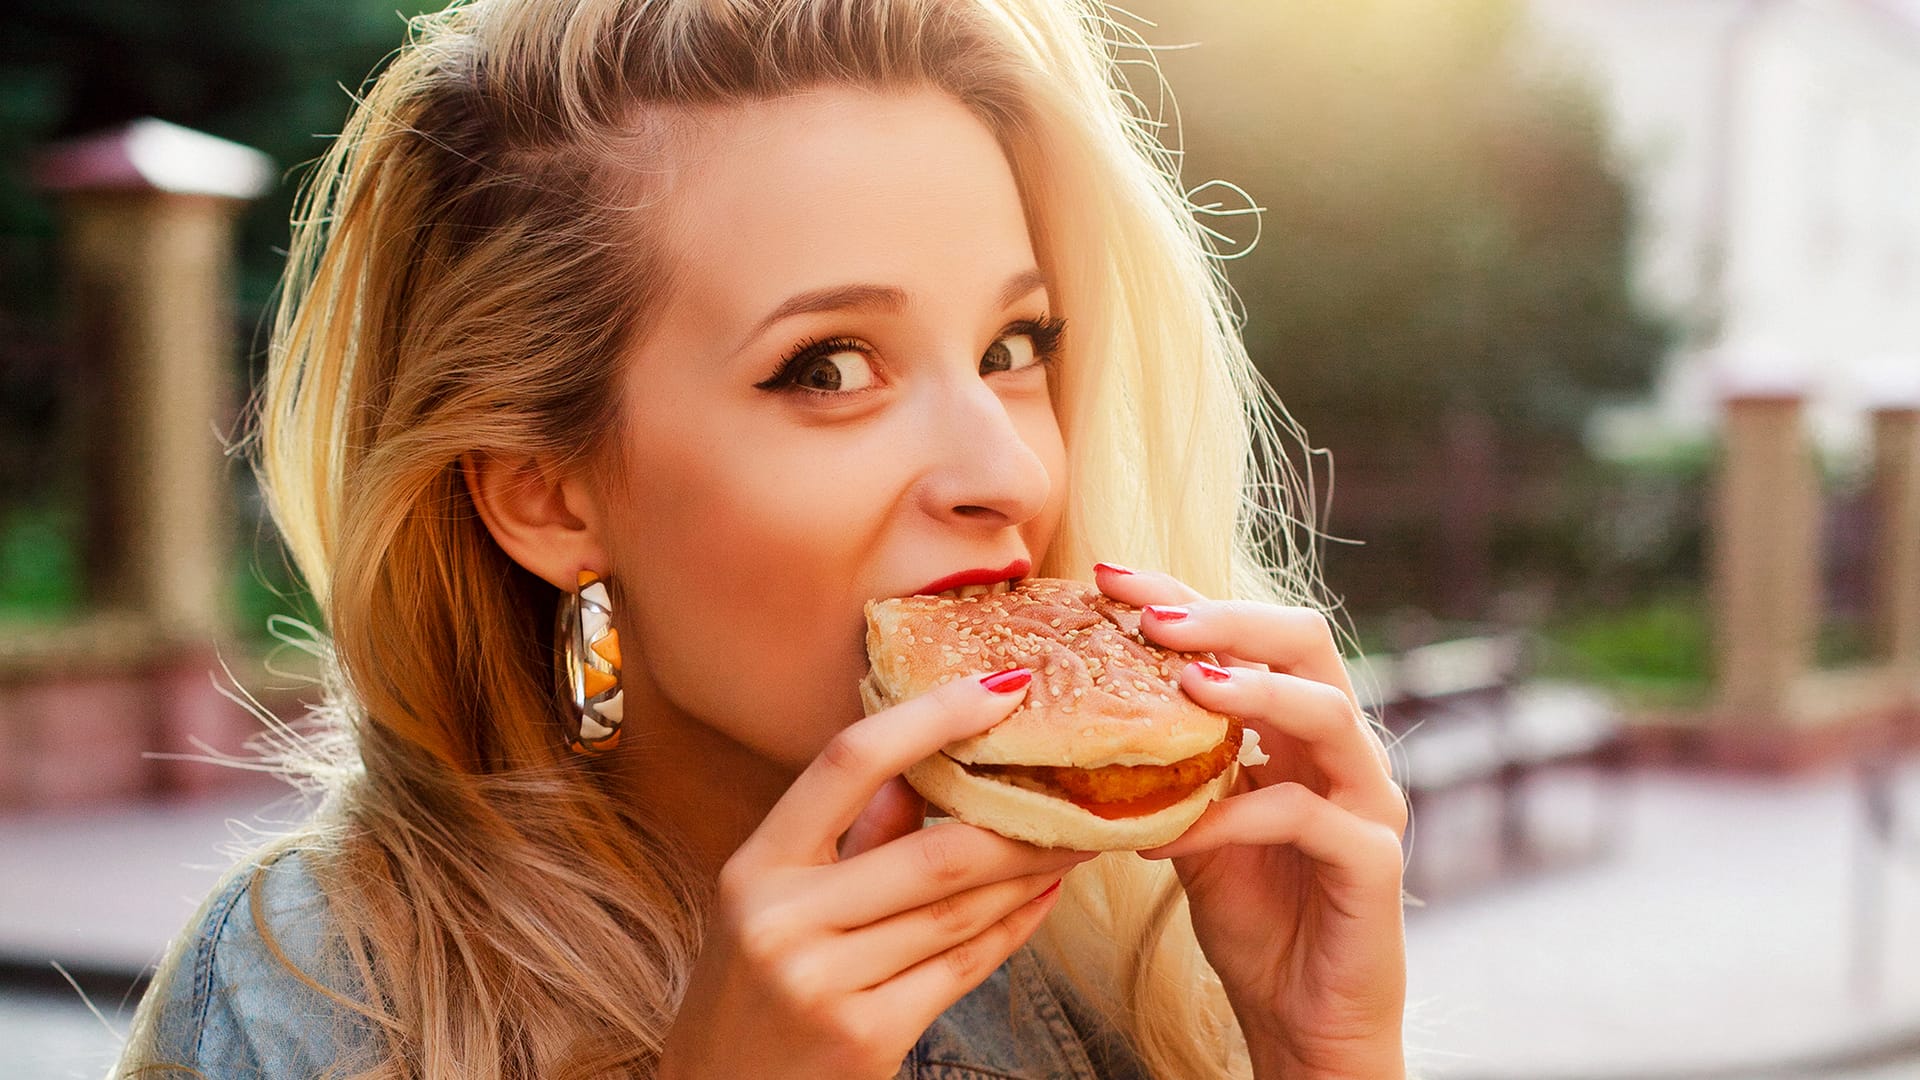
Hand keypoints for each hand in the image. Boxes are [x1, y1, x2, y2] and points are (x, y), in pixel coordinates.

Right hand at [658, 668, 1095, 1079]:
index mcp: (756, 866)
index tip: (1000, 687)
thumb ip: (849, 832)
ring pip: (959, 910)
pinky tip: (1043, 898)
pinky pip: (964, 967)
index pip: (847, 763)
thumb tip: (923, 753)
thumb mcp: (775, 900)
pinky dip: (1013, 928)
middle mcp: (783, 920)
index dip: (930, 716)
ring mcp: (825, 983)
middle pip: (934, 850)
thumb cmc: (754, 988)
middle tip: (1080, 781)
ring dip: (1031, 870)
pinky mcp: (867, 1036)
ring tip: (1078, 836)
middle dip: (1021, 817)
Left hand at [1095, 564, 1407, 1079]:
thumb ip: (1165, 771)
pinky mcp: (1372, 861)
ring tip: (1182, 680)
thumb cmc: (1254, 919)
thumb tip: (1079, 715)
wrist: (1304, 1021)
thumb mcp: (1193, 829)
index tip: (1108, 576)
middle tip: (1150, 617)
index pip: (1250, 635)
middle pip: (1304, 643)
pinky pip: (1303, 817)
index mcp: (1299, 728)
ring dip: (1251, 690)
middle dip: (1225, 617)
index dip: (1184, 596)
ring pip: (1326, 712)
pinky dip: (1233, 816)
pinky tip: (1172, 830)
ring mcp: (1367, 802)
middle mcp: (1343, 750)